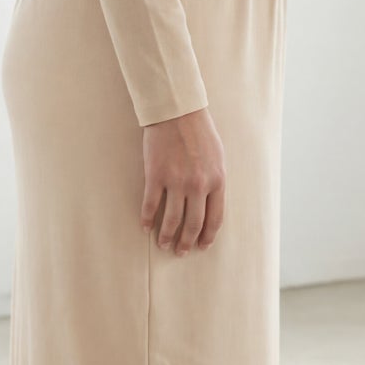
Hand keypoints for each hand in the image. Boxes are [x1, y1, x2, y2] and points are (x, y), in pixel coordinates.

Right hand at [140, 106, 225, 255]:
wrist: (177, 112)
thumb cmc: (200, 131)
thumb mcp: (218, 157)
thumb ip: (215, 180)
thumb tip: (211, 202)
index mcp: (217, 181)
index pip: (215, 218)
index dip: (207, 236)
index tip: (202, 246)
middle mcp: (199, 185)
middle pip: (193, 224)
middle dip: (187, 242)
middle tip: (181, 252)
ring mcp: (177, 182)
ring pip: (172, 219)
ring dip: (167, 235)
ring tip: (163, 244)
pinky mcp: (156, 176)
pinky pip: (151, 205)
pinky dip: (147, 219)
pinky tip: (145, 226)